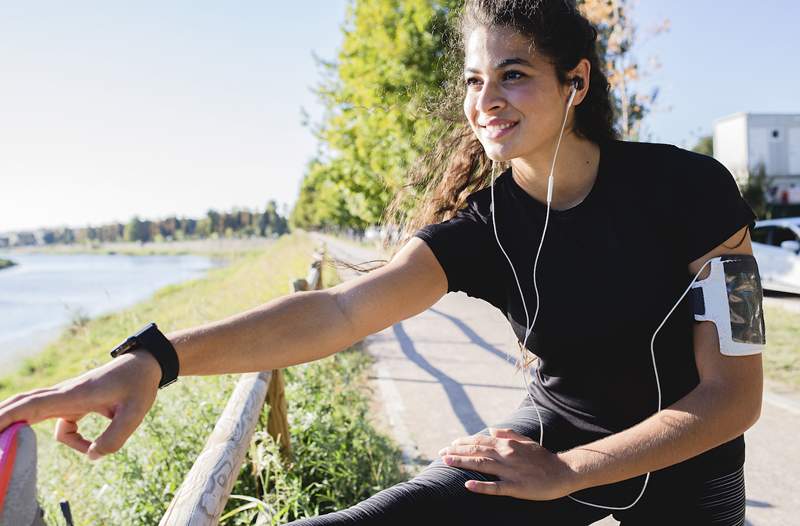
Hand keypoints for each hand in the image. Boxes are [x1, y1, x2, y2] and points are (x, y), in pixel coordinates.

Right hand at [0, 351, 161, 460]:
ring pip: (37, 414)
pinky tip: (89, 447)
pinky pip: (62, 427)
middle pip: (23, 405)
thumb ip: (114, 437)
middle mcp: (65, 394)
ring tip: (8, 440)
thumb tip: (92, 457)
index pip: (32, 405)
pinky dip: (71, 439)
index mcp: (74, 395)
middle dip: (2, 419)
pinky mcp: (73, 403)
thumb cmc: (139, 384)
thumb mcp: (135, 413)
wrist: (146, 364)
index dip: (7, 416)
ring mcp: (67, 398)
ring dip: (26, 428)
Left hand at [438, 427, 577, 499]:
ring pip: (482, 465)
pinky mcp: (515, 486)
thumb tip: (492, 429)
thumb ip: (508, 434)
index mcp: (507, 444)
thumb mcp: (525, 441)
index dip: (463, 442)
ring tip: (447, 462)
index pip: (480, 441)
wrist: (563, 472)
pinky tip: (468, 485)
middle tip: (440, 454)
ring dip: (462, 463)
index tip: (449, 445)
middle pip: (476, 451)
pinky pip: (495, 487)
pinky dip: (481, 486)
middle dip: (457, 452)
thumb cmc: (543, 458)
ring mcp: (510, 471)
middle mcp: (506, 454)